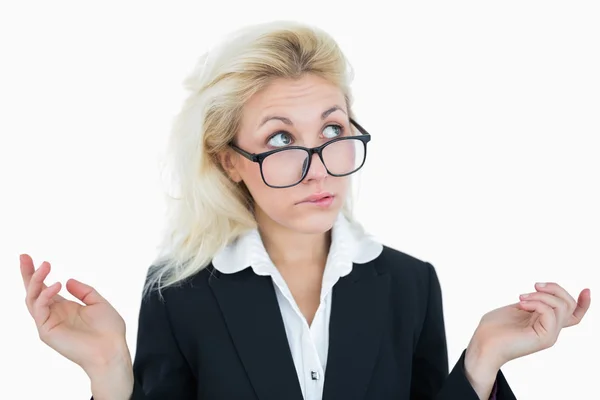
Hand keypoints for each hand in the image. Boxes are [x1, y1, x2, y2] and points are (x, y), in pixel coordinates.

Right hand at [20, 253, 131, 375]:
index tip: (32, 258)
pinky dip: (45, 295)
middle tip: (24, 257)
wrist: (111, 350)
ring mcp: (48, 323)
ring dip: (36, 280)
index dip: (38, 273)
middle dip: (28, 274)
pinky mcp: (47, 331)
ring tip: (45, 266)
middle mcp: (53, 314)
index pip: (45, 288)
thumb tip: (68, 280)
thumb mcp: (98, 303)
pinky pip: (39, 309)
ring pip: (32, 298)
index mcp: (64, 307)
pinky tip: (57, 285)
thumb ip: (84, 291)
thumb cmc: (108, 330)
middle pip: (33, 291)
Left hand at [469, 282, 590, 369]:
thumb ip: (532, 302)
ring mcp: (549, 335)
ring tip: (521, 298)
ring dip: (540, 295)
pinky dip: (536, 303)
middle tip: (534, 286)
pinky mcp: (545, 338)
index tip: (586, 290)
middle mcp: (551, 330)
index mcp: (545, 323)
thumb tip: (541, 291)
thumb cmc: (493, 328)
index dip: (583, 303)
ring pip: (562, 306)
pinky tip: (522, 305)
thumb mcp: (516, 308)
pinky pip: (551, 313)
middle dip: (554, 288)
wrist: (483, 344)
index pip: (573, 315)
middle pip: (569, 305)